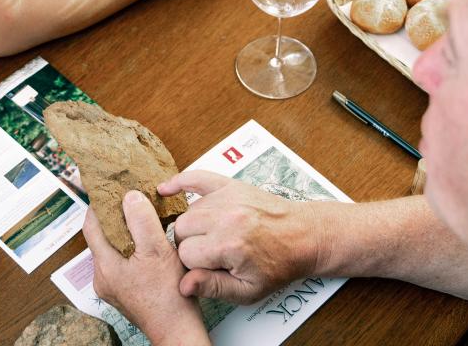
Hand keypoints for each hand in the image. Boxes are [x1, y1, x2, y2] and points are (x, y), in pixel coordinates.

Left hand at [84, 191, 208, 345]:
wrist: (176, 330)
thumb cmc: (168, 297)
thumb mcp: (157, 250)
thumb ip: (142, 221)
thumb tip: (130, 197)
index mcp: (106, 266)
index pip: (91, 226)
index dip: (98, 205)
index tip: (106, 189)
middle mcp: (103, 277)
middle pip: (101, 237)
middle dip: (113, 217)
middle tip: (128, 200)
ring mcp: (112, 287)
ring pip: (113, 250)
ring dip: (124, 234)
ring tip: (140, 219)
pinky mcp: (124, 292)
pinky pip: (121, 263)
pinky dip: (130, 250)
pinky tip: (146, 245)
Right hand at [163, 170, 322, 304]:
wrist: (303, 236)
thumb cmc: (278, 265)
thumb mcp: (248, 290)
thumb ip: (212, 287)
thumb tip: (183, 285)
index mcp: (229, 246)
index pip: (185, 255)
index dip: (194, 265)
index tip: (210, 267)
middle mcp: (226, 218)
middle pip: (181, 230)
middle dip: (190, 244)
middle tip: (211, 253)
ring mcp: (227, 198)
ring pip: (187, 211)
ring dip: (193, 224)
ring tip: (212, 235)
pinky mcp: (231, 185)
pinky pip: (197, 177)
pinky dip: (180, 182)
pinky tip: (165, 189)